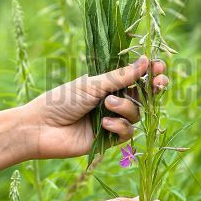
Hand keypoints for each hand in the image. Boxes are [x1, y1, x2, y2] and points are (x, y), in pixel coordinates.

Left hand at [22, 55, 167, 158]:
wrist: (41, 127)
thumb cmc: (63, 100)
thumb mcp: (93, 84)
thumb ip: (121, 77)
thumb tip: (146, 61)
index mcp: (108, 84)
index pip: (136, 77)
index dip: (150, 73)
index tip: (159, 67)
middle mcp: (113, 101)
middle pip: (144, 95)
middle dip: (153, 89)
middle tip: (158, 83)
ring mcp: (113, 120)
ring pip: (137, 114)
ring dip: (126, 108)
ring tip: (107, 105)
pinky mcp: (109, 139)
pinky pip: (128, 132)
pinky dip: (119, 126)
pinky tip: (104, 124)